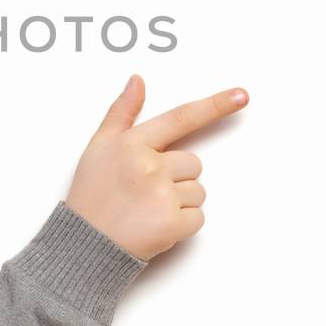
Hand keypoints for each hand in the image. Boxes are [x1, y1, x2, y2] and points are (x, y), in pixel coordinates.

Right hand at [64, 76, 248, 261]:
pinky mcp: (171, 222)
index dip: (214, 106)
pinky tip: (156, 226)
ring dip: (180, 202)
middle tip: (146, 192)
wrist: (83, 245)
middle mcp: (149, 165)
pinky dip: (182, 225)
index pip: (180, 118)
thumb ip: (121, 112)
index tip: (241, 95)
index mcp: (133, 143)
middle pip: (193, 164)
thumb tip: (138, 81)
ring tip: (148, 211)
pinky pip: (197, 218)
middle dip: (177, 178)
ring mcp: (162, 194)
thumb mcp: (98, 147)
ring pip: (197, 192)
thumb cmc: (91, 195)